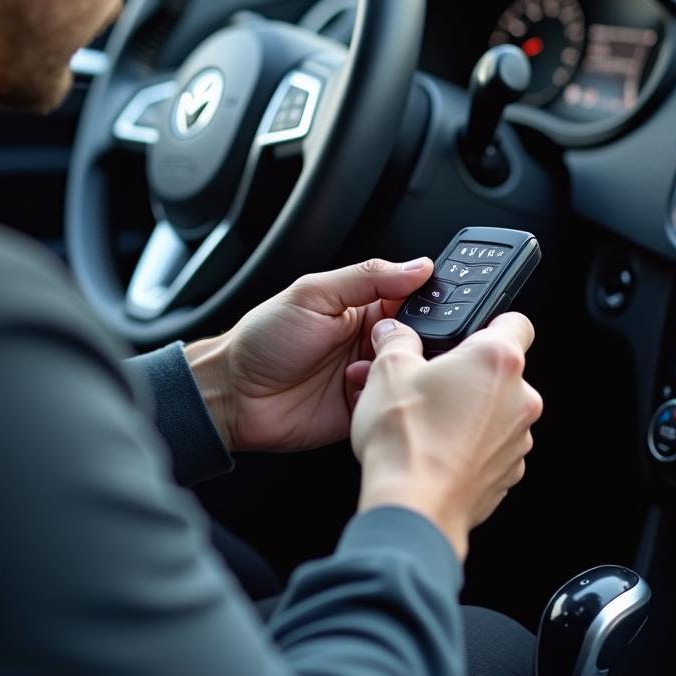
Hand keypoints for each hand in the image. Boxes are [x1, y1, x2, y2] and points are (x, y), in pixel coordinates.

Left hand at [185, 257, 433, 452]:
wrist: (234, 394)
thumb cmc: (263, 340)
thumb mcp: (313, 294)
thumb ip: (367, 278)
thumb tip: (417, 266)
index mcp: (363, 307)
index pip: (413, 299)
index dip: (430, 300)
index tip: (442, 302)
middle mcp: (370, 341)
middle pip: (419, 338)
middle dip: (417, 340)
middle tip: (398, 339)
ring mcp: (367, 376)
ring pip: (409, 373)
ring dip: (396, 369)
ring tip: (366, 365)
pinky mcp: (362, 410)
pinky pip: (390, 405)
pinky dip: (382, 399)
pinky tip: (357, 391)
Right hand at [350, 313, 541, 559]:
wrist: (413, 507)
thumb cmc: (406, 439)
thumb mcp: (388, 370)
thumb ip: (395, 340)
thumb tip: (393, 333)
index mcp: (496, 360)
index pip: (516, 321)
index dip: (491, 321)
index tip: (469, 330)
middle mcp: (519, 398)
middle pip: (500, 370)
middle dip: (466, 372)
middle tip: (428, 379)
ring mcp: (517, 439)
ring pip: (495, 410)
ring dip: (468, 409)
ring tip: (426, 418)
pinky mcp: (507, 472)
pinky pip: (491, 445)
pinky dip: (469, 443)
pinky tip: (435, 447)